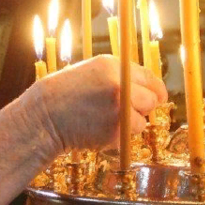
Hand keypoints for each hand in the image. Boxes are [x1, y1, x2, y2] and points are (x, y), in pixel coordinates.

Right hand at [31, 55, 166, 152]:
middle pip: (152, 100)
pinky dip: (119, 138)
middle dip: (143, 108)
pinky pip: (129, 137)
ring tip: (104, 120)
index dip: (157, 90)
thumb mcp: (92, 72)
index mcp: (113, 66)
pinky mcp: (115, 130)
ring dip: (130, 125)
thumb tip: (148, 87)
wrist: (45, 117)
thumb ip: (119, 76)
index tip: (159, 97)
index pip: (150, 77)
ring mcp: (119, 108)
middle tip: (124, 112)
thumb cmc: (66, 94)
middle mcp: (120, 84)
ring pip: (142, 121)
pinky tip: (99, 130)